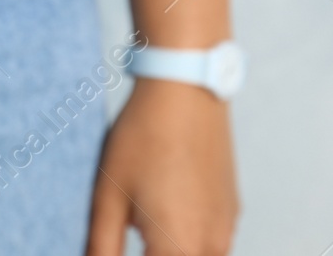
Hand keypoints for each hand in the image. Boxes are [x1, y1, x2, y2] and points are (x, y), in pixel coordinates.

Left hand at [86, 78, 237, 254]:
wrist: (186, 92)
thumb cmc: (141, 140)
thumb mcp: (107, 197)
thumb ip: (101, 248)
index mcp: (178, 250)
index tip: (112, 247)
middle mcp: (212, 248)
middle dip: (151, 255)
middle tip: (128, 234)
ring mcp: (226, 230)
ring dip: (168, 252)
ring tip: (140, 231)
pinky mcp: (231, 212)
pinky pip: (210, 245)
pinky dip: (186, 244)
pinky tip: (161, 214)